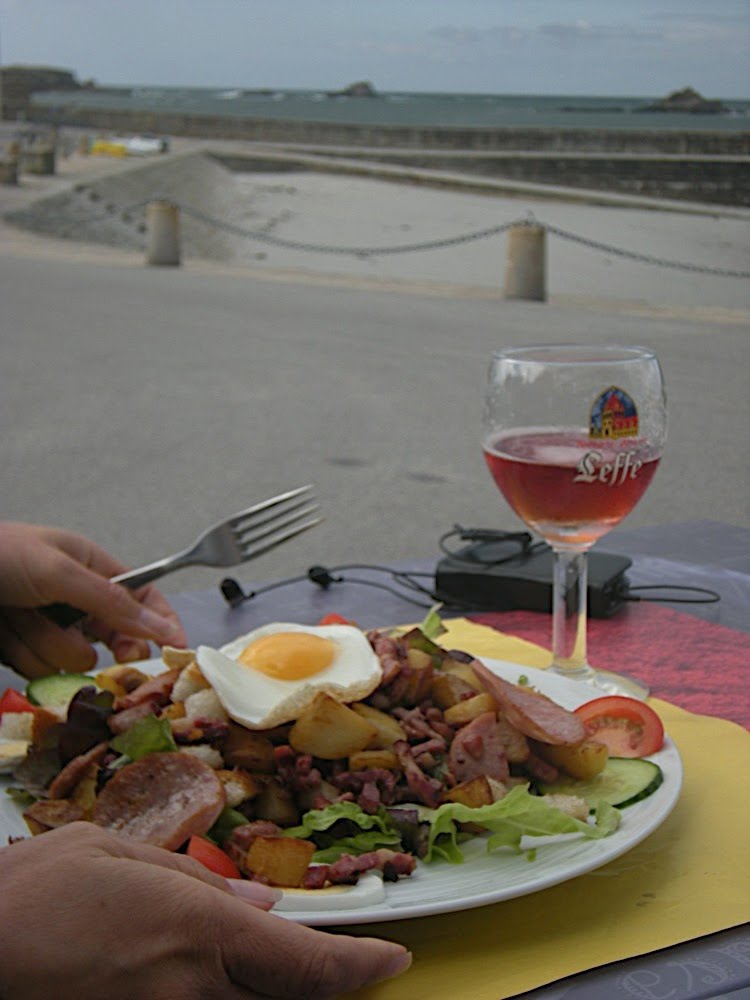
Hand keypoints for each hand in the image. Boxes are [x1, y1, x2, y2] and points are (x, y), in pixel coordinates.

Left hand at [0, 522, 186, 677]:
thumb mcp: (60, 570)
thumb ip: (112, 600)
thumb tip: (160, 625)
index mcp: (91, 567)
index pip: (141, 597)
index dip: (161, 622)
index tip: (175, 649)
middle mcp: (73, 599)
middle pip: (109, 636)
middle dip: (88, 639)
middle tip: (79, 636)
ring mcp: (47, 626)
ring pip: (73, 660)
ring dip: (43, 643)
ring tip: (16, 617)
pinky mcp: (23, 649)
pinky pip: (41, 670)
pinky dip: (20, 653)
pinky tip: (4, 632)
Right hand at [0, 824, 411, 999]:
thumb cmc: (36, 890)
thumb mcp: (121, 855)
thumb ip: (199, 884)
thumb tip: (258, 906)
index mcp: (198, 932)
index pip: (309, 964)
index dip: (361, 966)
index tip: (392, 960)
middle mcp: (192, 992)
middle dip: (323, 983)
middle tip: (342, 959)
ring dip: (269, 990)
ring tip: (266, 959)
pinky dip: (222, 996)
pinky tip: (209, 974)